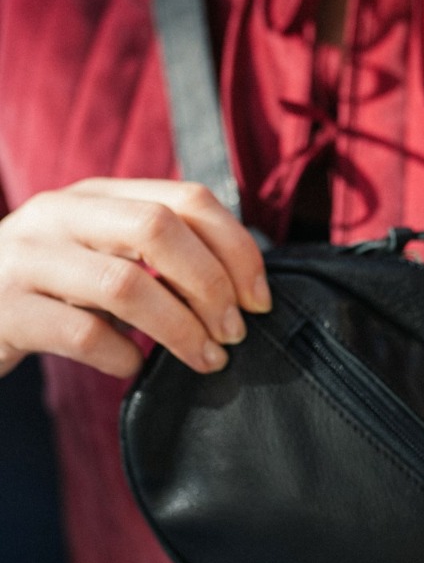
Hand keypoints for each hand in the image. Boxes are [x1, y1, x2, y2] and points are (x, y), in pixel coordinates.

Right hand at [0, 178, 270, 378]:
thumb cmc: (49, 291)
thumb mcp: (99, 255)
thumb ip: (156, 255)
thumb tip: (241, 287)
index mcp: (96, 194)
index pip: (187, 198)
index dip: (237, 248)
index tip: (260, 298)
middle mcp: (60, 214)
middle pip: (159, 230)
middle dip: (212, 285)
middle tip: (234, 333)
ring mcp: (28, 258)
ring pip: (125, 285)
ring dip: (180, 330)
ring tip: (205, 360)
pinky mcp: (6, 310)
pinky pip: (81, 335)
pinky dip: (121, 357)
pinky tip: (132, 367)